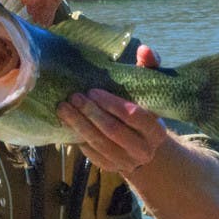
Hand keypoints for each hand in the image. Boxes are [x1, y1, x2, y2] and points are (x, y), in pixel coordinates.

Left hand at [56, 44, 166, 175]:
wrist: (145, 148)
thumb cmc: (145, 112)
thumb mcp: (150, 92)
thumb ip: (149, 69)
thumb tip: (144, 50)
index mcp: (156, 131)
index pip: (134, 116)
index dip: (112, 103)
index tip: (93, 90)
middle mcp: (143, 150)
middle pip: (113, 131)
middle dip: (91, 113)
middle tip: (74, 97)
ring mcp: (126, 162)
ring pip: (99, 143)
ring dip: (78, 125)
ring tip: (63, 108)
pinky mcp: (110, 168)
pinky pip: (91, 154)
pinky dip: (78, 138)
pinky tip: (66, 124)